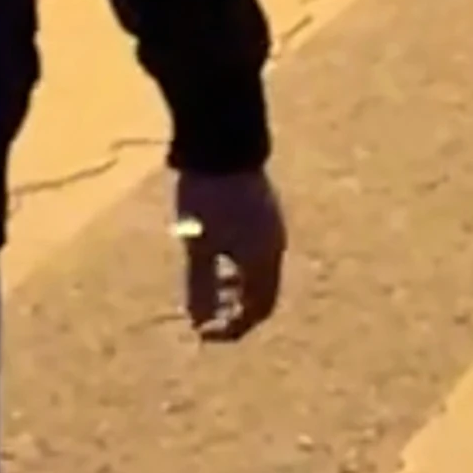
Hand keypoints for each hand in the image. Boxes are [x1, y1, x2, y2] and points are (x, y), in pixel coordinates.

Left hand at [173, 166, 288, 339]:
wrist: (222, 140)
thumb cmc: (208, 196)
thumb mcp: (197, 245)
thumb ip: (200, 286)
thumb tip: (199, 322)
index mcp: (262, 260)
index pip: (256, 311)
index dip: (231, 329)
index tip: (201, 332)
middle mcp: (274, 247)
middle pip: (262, 296)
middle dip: (234, 312)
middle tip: (205, 318)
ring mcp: (271, 228)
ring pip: (259, 275)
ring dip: (235, 291)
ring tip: (207, 291)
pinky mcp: (263, 213)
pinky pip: (257, 255)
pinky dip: (237, 269)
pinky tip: (214, 259)